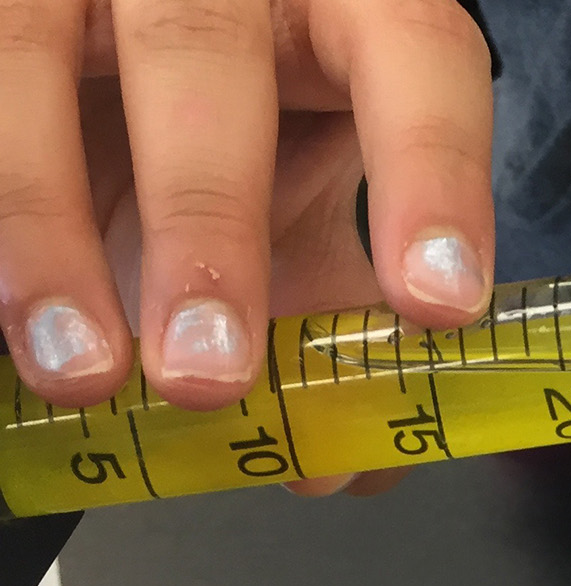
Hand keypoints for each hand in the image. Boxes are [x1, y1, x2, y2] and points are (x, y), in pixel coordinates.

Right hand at [0, 0, 495, 494]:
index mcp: (341, 2)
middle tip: (211, 373)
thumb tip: (348, 463)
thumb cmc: (239, 108)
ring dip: (45, 225)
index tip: (436, 303)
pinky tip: (7, 316)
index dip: (432, 176)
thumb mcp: (300, 186)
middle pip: (209, 60)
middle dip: (208, 223)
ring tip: (83, 370)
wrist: (118, 27)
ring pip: (38, 60)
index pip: (413, 54)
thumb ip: (332, 297)